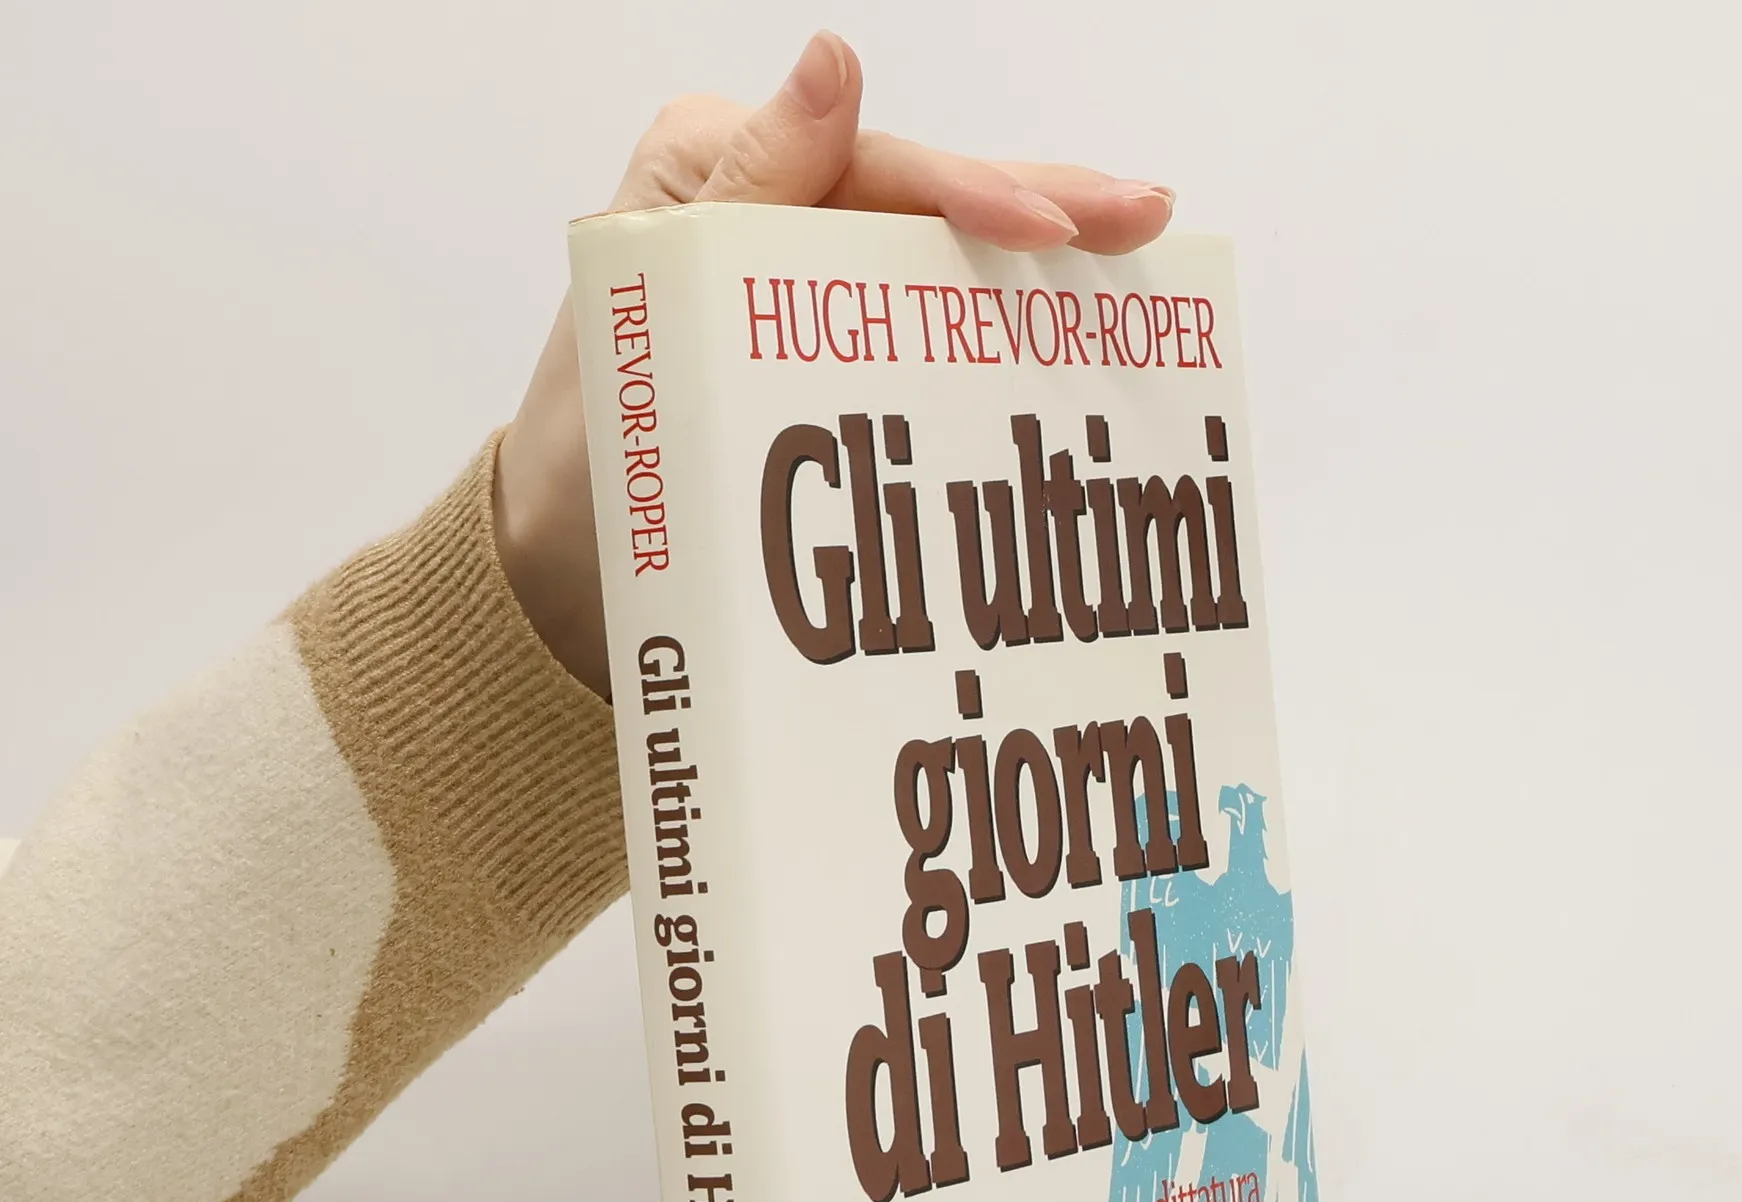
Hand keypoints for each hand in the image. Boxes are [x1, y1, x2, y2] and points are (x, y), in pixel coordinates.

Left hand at [494, 31, 1174, 697]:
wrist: (571, 575)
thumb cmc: (593, 451)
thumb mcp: (652, 308)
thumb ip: (745, 188)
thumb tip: (832, 63)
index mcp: (720, 171)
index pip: (876, 168)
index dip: (974, 193)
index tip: (1052, 233)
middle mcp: (774, 214)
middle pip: (929, 199)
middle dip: (1043, 208)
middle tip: (1147, 217)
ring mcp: (810, 287)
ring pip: (943, 259)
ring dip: (1043, 266)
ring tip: (1139, 258)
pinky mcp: (834, 356)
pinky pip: (928, 329)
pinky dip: (1001, 333)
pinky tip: (1074, 334)